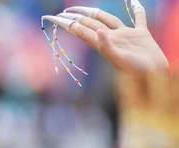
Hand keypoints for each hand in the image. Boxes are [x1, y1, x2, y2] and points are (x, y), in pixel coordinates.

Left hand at [43, 0, 168, 72]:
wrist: (155, 75)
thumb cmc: (137, 71)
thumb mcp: (119, 59)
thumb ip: (107, 46)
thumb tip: (98, 32)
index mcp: (104, 44)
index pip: (82, 31)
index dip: (70, 24)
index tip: (58, 17)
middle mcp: (112, 38)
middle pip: (92, 24)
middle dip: (78, 18)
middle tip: (65, 11)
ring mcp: (126, 36)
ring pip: (109, 20)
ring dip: (98, 14)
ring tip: (87, 10)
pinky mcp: (141, 34)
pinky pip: (139, 19)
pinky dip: (138, 10)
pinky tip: (135, 3)